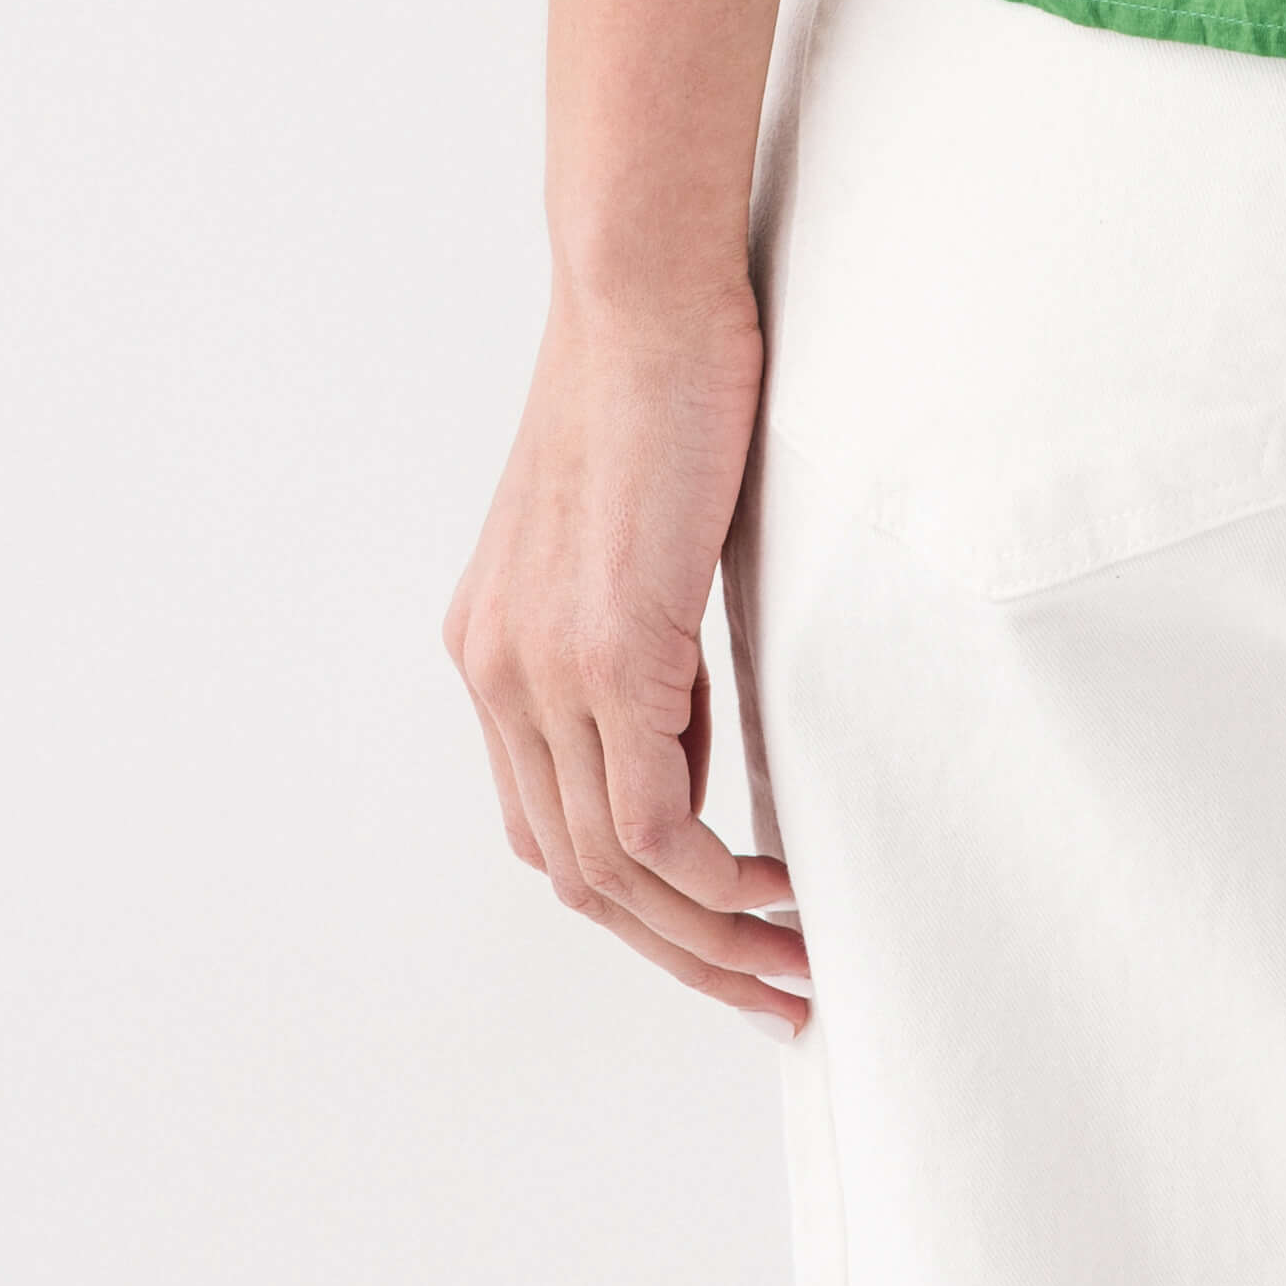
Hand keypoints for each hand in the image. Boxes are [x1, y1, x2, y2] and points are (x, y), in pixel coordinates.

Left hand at [443, 283, 809, 1027]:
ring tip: (791, 965)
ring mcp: (542, 667)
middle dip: (677, 956)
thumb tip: (689, 747)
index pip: (551, 826)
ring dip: (704, 941)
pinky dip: (711, 881)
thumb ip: (642, 647)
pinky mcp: (607, 648)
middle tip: (770, 995)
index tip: (723, 934)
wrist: (641, 290)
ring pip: (609, 871)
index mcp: (494, 650)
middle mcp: (497, 674)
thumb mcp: (636, 540)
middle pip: (573, 875)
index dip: (636, 904)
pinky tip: (776, 888)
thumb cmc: (660, 384)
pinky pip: (648, 821)